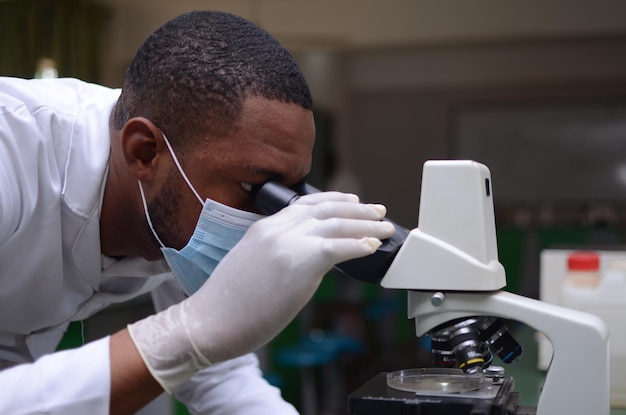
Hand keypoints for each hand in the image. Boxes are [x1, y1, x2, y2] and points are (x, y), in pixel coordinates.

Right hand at [128, 191, 394, 391]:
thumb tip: (303, 260)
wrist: (207, 322)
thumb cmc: (227, 304)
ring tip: (385, 227)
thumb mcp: (250, 265)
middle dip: (357, 209)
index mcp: (264, 227)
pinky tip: (373, 247)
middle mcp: (277, 229)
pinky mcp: (299, 262)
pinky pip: (339, 247)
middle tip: (378, 210)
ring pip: (337, 223)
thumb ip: (276, 254)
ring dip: (366, 224)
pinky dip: (360, 245)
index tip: (352, 202)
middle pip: (327, 209)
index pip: (306, 204)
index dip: (334, 201)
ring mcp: (287, 243)